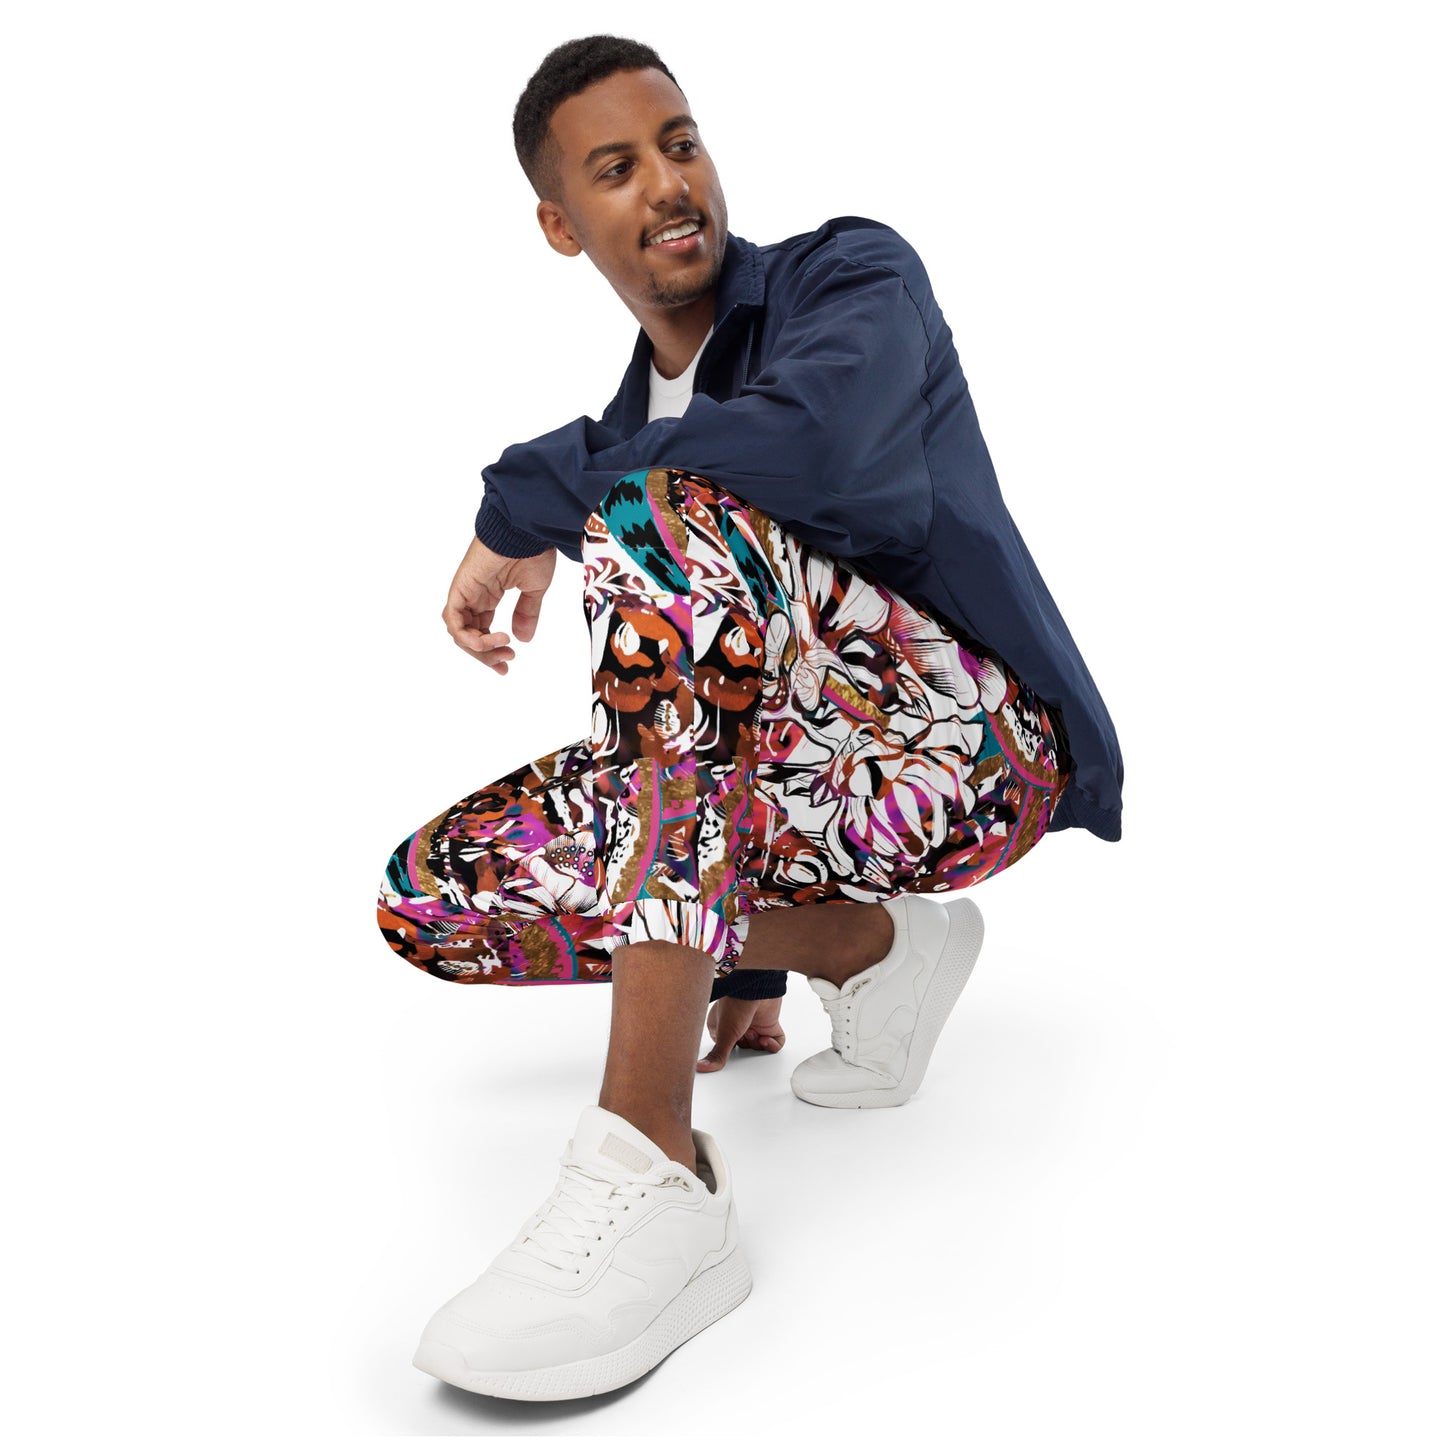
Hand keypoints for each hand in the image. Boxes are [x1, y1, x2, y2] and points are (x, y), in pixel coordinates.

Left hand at [442, 535, 556, 674]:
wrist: (526, 530)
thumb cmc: (533, 550)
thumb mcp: (534, 590)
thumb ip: (527, 614)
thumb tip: (522, 639)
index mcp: (488, 595)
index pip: (481, 630)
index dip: (491, 651)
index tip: (507, 665)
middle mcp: (474, 595)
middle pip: (468, 636)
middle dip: (486, 655)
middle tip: (506, 663)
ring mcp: (465, 592)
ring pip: (459, 632)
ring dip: (480, 649)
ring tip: (503, 650)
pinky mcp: (460, 588)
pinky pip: (455, 621)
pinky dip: (469, 637)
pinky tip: (490, 641)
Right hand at [696, 995, 786, 1072]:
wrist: (757, 988)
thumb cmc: (736, 1004)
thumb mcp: (724, 1035)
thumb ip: (717, 1055)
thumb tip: (700, 1068)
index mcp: (720, 1026)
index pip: (723, 1048)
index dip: (728, 1052)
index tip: (730, 1053)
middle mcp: (737, 1025)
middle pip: (742, 1049)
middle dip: (744, 1047)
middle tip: (742, 1038)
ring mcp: (754, 1024)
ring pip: (757, 1047)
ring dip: (757, 1044)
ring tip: (754, 1033)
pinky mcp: (769, 1024)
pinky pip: (775, 1043)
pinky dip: (772, 1045)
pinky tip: (766, 1038)